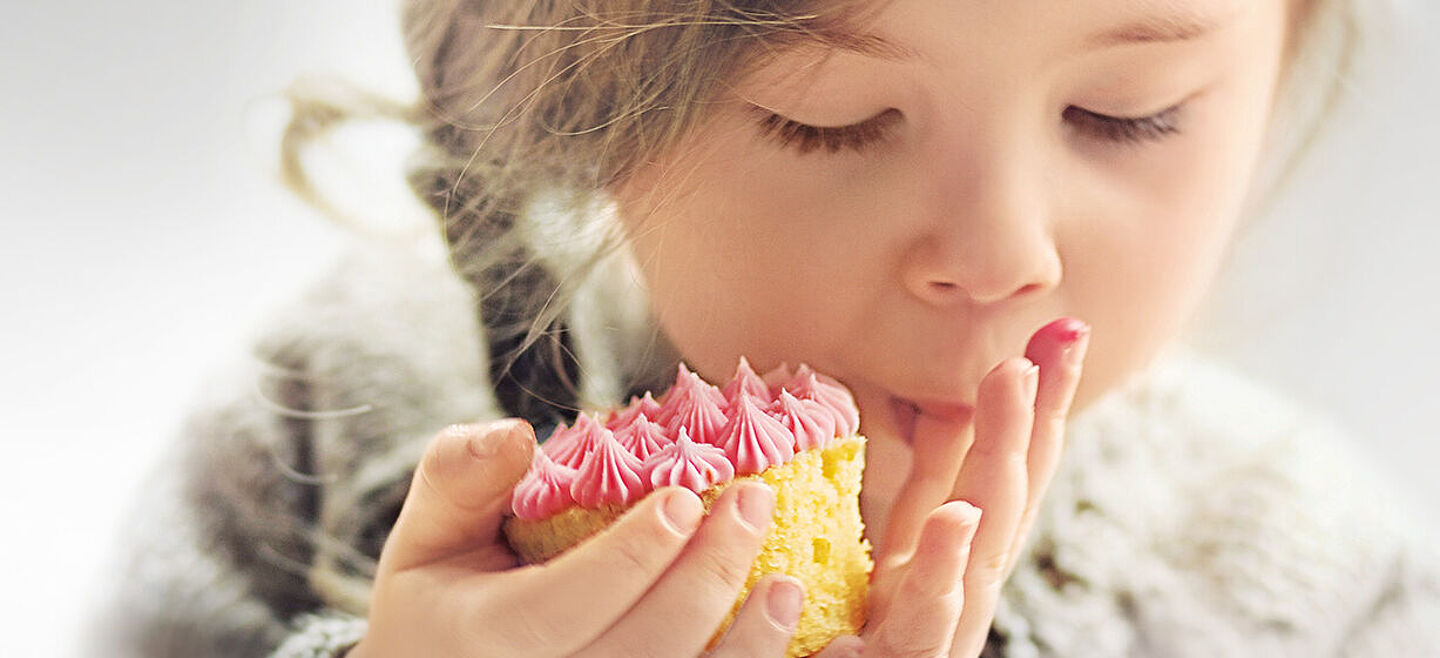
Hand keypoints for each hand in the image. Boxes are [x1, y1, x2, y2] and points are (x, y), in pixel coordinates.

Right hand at [349, 420, 805, 656]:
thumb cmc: (441, 608)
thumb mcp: (426, 539)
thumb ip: (458, 478)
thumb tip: (518, 435)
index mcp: (485, 642)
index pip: (565, 604)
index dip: (631, 555)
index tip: (684, 498)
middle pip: (644, 652)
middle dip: (707, 576)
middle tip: (753, 501)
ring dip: (749, 645)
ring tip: (786, 585)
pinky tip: (806, 644)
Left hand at [819, 318, 1089, 656]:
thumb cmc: (874, 628)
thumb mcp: (904, 543)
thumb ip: (930, 479)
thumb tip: (954, 401)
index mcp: (963, 548)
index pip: (1008, 463)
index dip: (1039, 401)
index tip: (1064, 329)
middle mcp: (966, 582)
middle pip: (1009, 490)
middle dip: (1035, 411)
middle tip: (1057, 336)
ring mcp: (944, 624)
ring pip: (984, 541)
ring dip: (1002, 459)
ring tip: (1014, 383)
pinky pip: (926, 615)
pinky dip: (947, 565)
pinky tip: (959, 517)